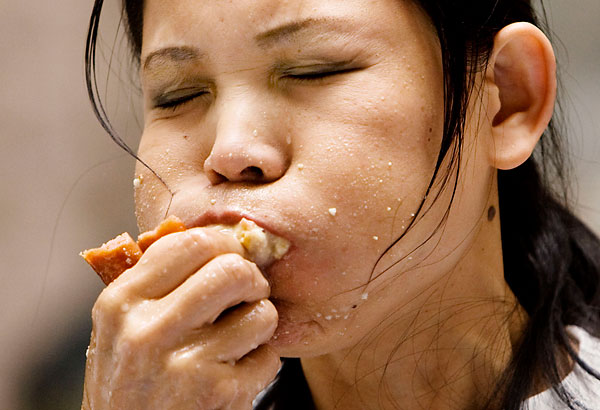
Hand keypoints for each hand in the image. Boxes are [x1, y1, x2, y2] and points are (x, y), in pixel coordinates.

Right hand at [81, 228, 279, 409]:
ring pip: (260, 312)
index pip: (188, 243)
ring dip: (261, 322)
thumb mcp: (120, 329)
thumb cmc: (129, 383)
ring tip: (242, 336)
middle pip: (232, 270)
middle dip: (252, 278)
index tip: (230, 256)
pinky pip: (268, 356)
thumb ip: (155, 284)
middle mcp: (148, 331)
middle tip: (249, 292)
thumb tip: (211, 241)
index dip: (221, 244)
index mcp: (121, 303)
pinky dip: (261, 362)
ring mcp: (185, 366)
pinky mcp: (219, 395)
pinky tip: (239, 371)